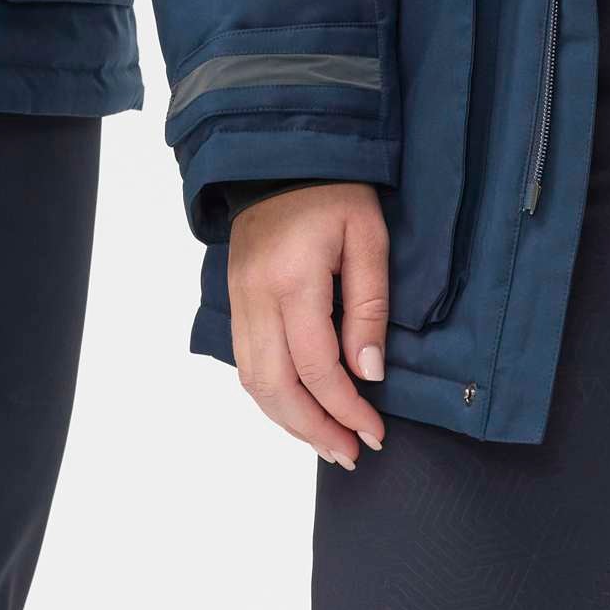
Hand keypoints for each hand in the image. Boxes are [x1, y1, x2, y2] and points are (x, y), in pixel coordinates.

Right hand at [228, 184, 390, 467]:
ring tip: (327, 443)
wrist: (279, 156)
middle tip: (350, 453)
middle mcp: (256, 299)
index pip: (317, 367)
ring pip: (252, 382)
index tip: (375, 432)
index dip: (346, 409)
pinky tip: (298, 410)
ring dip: (288, 421)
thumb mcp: (368, 239)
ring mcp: (238, 301)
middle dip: (314, 429)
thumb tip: (367, 372)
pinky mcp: (234, 301)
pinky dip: (271, 397)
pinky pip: (244, 364)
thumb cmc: (335, 192)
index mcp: (293, 281)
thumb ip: (369, 306)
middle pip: (276, 387)